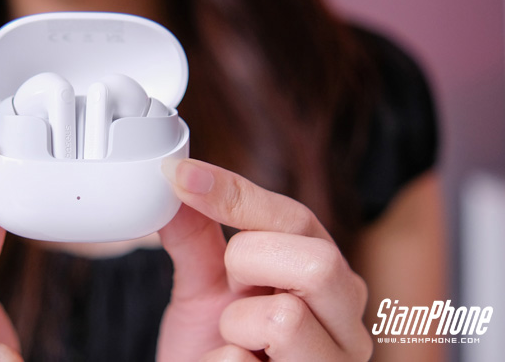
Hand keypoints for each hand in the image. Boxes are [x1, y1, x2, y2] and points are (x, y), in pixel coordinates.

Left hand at [158, 159, 372, 361]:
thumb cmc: (211, 350)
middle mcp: (346, 322)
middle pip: (316, 262)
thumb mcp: (204, 290)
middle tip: (230, 293)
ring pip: (287, 317)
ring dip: (235, 326)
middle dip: (249, 266)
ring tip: (234, 341)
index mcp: (324, 278)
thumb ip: (196, 238)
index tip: (180, 176)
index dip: (237, 194)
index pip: (297, 219)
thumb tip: (175, 180)